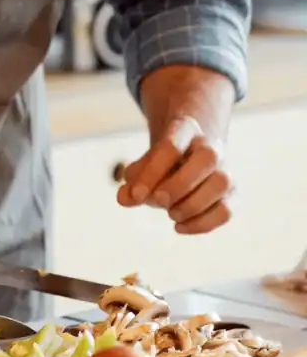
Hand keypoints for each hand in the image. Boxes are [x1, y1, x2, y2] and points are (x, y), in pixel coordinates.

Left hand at [117, 116, 232, 233]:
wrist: (190, 155)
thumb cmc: (161, 163)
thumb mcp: (142, 165)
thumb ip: (133, 180)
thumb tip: (124, 198)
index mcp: (184, 130)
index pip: (171, 147)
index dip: (153, 173)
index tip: (137, 195)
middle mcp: (210, 147)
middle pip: (206, 158)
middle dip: (179, 186)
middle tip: (158, 202)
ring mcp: (225, 169)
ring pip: (222, 183)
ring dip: (193, 205)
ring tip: (170, 213)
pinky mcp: (232, 194)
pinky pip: (227, 209)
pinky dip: (203, 223)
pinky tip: (179, 226)